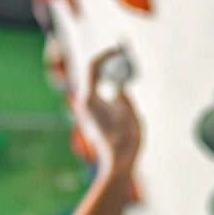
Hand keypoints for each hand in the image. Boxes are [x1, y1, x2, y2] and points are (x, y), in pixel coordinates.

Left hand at [71, 49, 141, 175]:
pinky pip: (100, 95)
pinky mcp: (92, 117)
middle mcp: (84, 103)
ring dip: (109, 76)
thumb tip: (119, 89)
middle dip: (107, 64)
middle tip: (122, 57)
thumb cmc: (125, 141)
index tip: (117, 50)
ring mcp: (86, 110)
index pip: (93, 67)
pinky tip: (121, 90)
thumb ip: (123, 96)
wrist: (118, 164)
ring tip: (123, 73)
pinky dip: (109, 88)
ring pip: (96, 85)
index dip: (105, 55)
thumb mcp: (130, 113)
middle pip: (92, 75)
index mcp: (89, 99)